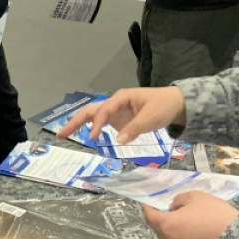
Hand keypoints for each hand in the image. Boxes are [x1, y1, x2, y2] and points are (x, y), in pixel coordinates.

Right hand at [57, 85, 186, 144]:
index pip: (104, 110)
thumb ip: (135, 128)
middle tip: (61, 133)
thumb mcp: (151, 117)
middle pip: (91, 111)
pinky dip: (91, 129)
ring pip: (93, 116)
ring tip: (64, 135)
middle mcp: (115, 103)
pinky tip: (82, 137)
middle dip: (75, 121)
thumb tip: (119, 141)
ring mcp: (116, 112)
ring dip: (79, 124)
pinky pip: (102, 124)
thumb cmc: (164, 106)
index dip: (96, 124)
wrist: (177, 105)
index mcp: (121, 97)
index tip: (91, 138)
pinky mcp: (120, 120)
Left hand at [143, 192, 238, 238]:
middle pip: (161, 229)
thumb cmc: (213, 216)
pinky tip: (198, 234)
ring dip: (176, 230)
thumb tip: (174, 209)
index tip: (149, 203)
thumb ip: (179, 200)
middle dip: (165, 219)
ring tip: (190, 221)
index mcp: (166, 226)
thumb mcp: (196, 197)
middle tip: (175, 210)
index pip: (150, 216)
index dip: (148, 208)